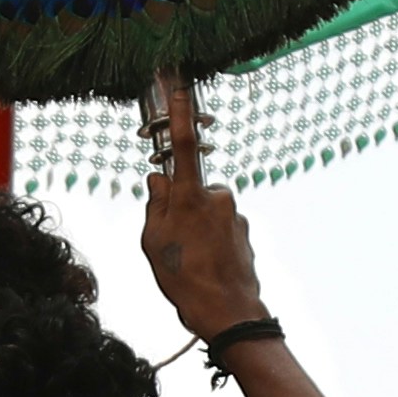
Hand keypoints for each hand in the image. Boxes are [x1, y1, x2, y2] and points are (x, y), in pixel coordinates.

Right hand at [138, 74, 265, 341]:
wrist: (229, 312)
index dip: (180, 114)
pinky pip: (219, 227)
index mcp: (191, 197)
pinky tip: (204, 266)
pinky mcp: (244, 232)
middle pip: (191, 188)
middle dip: (179, 205)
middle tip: (170, 241)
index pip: (182, 146)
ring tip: (188, 261)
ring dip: (194, 228)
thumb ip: (154, 206)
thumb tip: (158, 182)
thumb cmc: (185, 279)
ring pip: (205, 210)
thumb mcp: (152, 241)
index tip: (179, 84)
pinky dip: (208, 241)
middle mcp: (218, 198)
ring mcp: (234, 215)